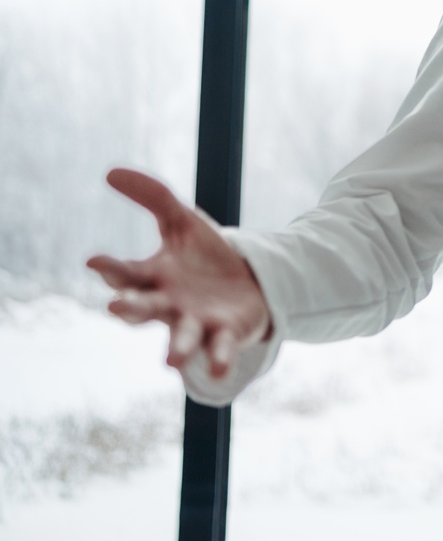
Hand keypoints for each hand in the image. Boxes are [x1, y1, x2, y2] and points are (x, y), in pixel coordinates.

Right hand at [87, 168, 271, 378]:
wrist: (249, 280)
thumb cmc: (204, 255)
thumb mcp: (181, 220)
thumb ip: (151, 196)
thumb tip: (109, 172)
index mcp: (155, 277)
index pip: (127, 274)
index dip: (111, 268)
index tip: (94, 260)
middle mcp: (169, 304)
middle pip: (146, 309)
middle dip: (131, 309)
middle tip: (117, 308)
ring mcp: (197, 322)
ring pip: (182, 337)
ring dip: (176, 347)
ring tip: (170, 360)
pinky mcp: (226, 334)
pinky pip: (220, 350)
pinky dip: (217, 360)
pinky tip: (219, 370)